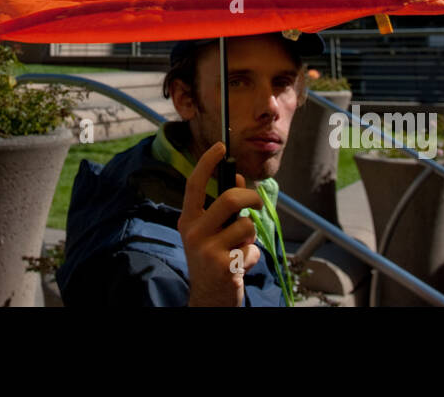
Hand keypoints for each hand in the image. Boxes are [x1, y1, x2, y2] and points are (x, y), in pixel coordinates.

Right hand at [178, 141, 263, 306]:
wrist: (207, 298)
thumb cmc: (212, 259)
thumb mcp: (210, 232)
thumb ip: (222, 208)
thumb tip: (239, 179)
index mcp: (187, 220)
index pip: (194, 185)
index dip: (207, 162)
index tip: (221, 146)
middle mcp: (193, 233)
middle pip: (230, 199)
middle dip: (251, 197)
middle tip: (256, 203)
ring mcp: (207, 250)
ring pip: (246, 226)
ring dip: (250, 236)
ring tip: (240, 249)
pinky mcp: (224, 266)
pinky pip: (251, 250)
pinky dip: (252, 257)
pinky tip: (240, 266)